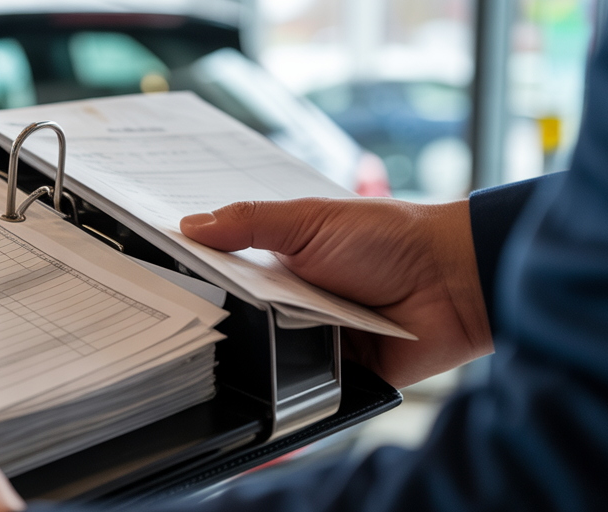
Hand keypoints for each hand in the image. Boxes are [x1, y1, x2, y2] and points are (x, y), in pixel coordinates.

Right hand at [181, 198, 492, 387]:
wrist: (454, 283)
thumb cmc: (389, 239)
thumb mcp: (310, 220)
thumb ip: (250, 222)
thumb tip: (190, 225)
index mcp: (282, 260)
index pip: (227, 270)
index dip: (196, 274)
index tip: (153, 277)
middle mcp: (293, 301)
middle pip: (239, 317)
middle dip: (216, 318)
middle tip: (169, 320)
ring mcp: (312, 339)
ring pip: (263, 355)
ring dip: (252, 352)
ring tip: (210, 352)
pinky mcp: (334, 375)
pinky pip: (298, 387)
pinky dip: (286, 384)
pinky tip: (262, 380)